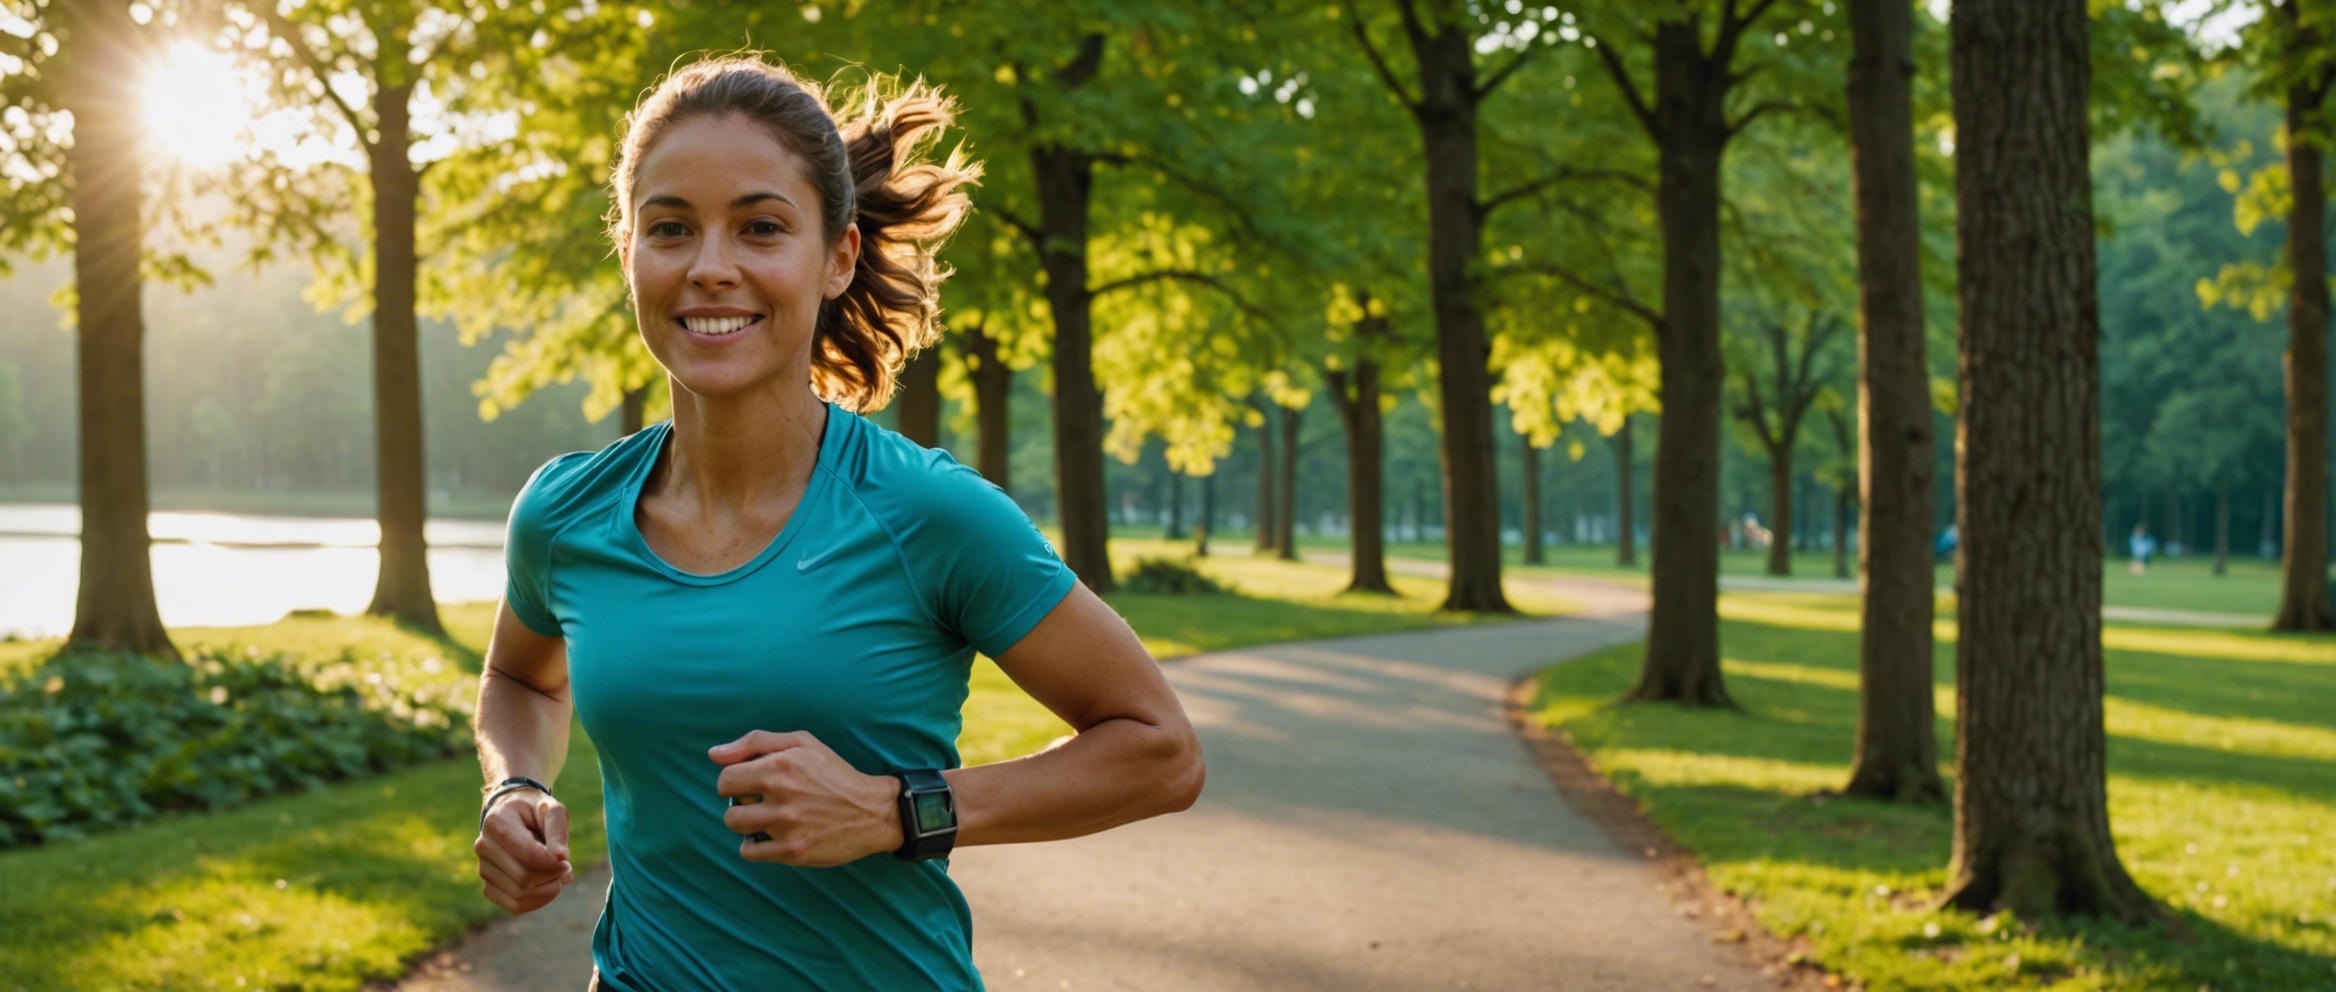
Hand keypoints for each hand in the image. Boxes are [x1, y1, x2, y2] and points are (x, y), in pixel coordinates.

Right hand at [475, 790, 573, 914]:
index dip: (553, 864)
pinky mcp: (488, 885)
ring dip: (546, 891)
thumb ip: (557, 830)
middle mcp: (484, 846)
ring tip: (557, 877)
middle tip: (565, 868)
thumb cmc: (535, 811)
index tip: (566, 860)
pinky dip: (536, 902)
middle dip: (552, 877)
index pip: (529, 855)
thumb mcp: (551, 809)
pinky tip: (547, 889)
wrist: (513, 814)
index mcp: (498, 822)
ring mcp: (483, 867)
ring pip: (519, 895)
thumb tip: (561, 857)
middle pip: (523, 878)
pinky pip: (514, 906)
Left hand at [710, 730, 901, 866]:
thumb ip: (755, 743)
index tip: (750, 785)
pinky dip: (756, 846)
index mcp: (781, 765)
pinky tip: (774, 836)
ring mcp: (787, 826)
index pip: (726, 779)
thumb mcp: (802, 743)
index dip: (734, 781)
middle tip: (762, 803)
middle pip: (730, 808)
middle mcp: (782, 795)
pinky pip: (749, 852)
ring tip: (767, 819)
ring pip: (737, 829)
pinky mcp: (793, 851)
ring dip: (747, 825)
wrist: (872, 811)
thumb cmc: (835, 774)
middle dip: (741, 805)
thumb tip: (714, 755)